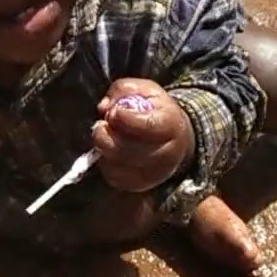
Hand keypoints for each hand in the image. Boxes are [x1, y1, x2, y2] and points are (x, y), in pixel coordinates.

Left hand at [92, 78, 194, 192]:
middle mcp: (167, 154)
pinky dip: (105, 163)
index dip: (125, 119)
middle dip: (106, 136)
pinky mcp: (141, 185)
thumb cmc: (157, 112)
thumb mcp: (146, 91)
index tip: (114, 112)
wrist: (175, 139)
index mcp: (171, 125)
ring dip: (104, 150)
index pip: (147, 126)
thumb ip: (124, 90)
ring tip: (105, 137)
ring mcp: (154, 173)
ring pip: (119, 166)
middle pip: (128, 150)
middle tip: (100, 125)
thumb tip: (105, 107)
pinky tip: (109, 152)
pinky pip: (114, 177)